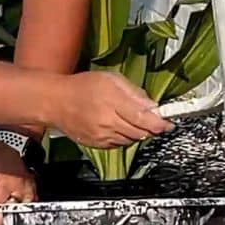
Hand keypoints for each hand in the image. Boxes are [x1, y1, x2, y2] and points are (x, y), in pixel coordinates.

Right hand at [51, 71, 173, 148]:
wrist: (55, 102)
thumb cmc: (82, 86)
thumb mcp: (111, 79)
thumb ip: (134, 92)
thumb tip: (153, 105)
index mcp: (113, 103)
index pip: (145, 119)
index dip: (160, 123)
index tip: (169, 122)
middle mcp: (108, 123)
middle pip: (141, 133)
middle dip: (151, 127)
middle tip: (155, 119)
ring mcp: (102, 136)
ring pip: (131, 140)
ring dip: (138, 132)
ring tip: (131, 118)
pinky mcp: (97, 145)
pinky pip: (119, 144)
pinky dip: (124, 137)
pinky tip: (118, 125)